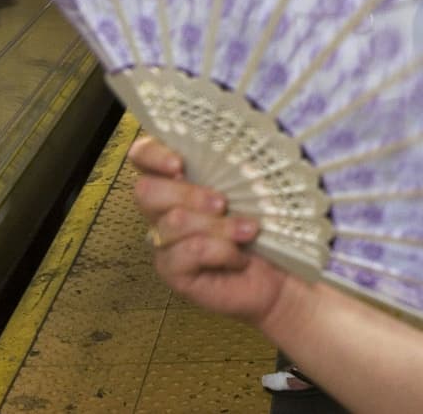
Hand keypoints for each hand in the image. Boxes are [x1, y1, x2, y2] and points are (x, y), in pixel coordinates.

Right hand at [130, 135, 287, 323]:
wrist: (279, 274)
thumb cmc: (265, 226)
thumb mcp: (251, 189)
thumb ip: (232, 169)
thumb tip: (234, 148)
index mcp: (177, 181)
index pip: (142, 157)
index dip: (152, 155)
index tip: (179, 164)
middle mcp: (163, 210)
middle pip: (146, 191)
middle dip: (188, 193)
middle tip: (222, 203)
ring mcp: (165, 242)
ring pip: (174, 222)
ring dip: (218, 226)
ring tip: (248, 231)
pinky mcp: (173, 271)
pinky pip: (189, 252)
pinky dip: (222, 251)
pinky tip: (239, 257)